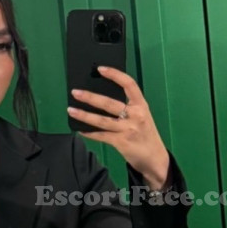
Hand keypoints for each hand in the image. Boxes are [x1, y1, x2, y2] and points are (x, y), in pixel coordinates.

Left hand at [67, 67, 169, 187]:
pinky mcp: (121, 142)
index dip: (115, 75)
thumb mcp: (141, 116)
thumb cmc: (145, 134)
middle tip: (75, 92)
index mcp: (141, 105)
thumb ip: (127, 107)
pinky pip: (101, 136)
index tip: (100, 69)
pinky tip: (79, 129)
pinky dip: (89, 133)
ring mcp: (128, 129)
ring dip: (84, 115)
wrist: (155, 158)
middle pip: (109, 103)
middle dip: (90, 97)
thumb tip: (101, 99)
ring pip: (102, 120)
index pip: (129, 84)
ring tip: (71, 110)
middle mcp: (136, 115)